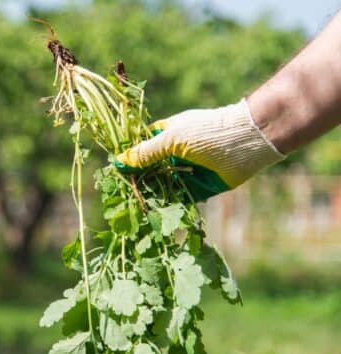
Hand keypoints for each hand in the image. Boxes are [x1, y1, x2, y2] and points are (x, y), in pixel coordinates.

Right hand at [115, 99, 284, 200]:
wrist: (247, 142)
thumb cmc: (207, 132)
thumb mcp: (171, 140)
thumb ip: (145, 153)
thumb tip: (119, 161)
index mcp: (165, 136)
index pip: (139, 149)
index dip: (127, 160)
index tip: (113, 174)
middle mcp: (173, 155)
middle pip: (148, 170)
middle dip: (136, 182)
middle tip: (120, 197)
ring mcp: (186, 171)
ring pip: (162, 186)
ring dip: (150, 196)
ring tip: (134, 209)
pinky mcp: (198, 188)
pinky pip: (178, 199)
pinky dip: (168, 206)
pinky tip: (154, 214)